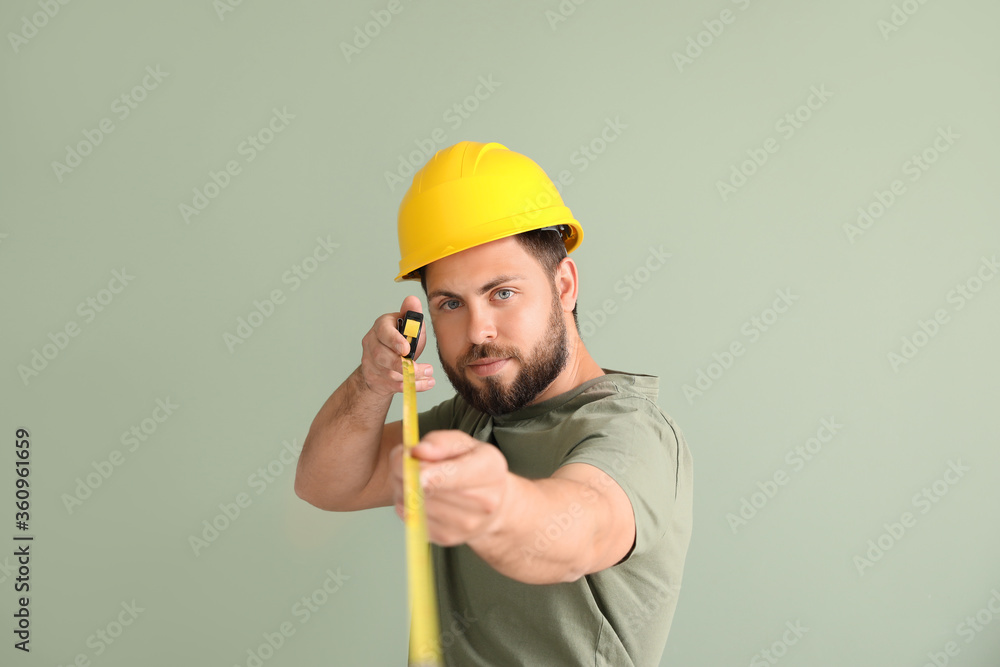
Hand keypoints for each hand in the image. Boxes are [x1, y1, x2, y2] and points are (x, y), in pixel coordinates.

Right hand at [358, 295, 433, 396]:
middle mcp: (371, 343)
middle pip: (383, 356)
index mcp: (380, 326)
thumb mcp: (409, 327)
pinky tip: (426, 384)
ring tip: (429, 376)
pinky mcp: (373, 378)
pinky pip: (392, 386)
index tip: (406, 349)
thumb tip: (412, 300)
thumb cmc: (401, 341)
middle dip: (404, 365)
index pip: (383, 332)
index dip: (394, 341)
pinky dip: (411, 386)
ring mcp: (370, 362)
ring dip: (411, 377)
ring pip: (388, 373)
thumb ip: (412, 315)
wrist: (385, 362)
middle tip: (427, 368)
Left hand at [390, 430, 509, 546]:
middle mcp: (484, 501)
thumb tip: (418, 452)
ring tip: (413, 478)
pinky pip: (413, 519)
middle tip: (405, 462)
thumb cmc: (474, 468)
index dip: (423, 468)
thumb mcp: (464, 444)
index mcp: (490, 469)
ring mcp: (466, 524)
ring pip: (415, 504)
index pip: (451, 474)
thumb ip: (441, 442)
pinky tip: (418, 496)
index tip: (408, 459)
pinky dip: (407, 505)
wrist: (491, 504)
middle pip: (426, 489)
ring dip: (403, 488)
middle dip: (405, 472)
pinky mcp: (448, 538)